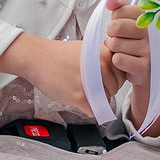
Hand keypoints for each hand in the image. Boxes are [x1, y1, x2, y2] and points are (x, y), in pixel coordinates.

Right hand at [0, 34, 119, 116]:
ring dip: (97, 100)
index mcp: (104, 55)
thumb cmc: (58, 54)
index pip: (121, 75)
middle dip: (106, 91)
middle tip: (93, 88)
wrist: (37, 58)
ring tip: (84, 93)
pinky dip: (90, 109)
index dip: (115, 79)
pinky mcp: (80, 96)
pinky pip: (94, 110)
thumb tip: (114, 71)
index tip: (106, 81)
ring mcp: (91, 82)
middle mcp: (101, 67)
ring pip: (105, 100)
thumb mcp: (86, 49)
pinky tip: (81, 102)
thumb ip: (102, 58)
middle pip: (115, 88)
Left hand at [104, 0, 159, 136]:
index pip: (120, 11)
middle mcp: (152, 32)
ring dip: (114, 49)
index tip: (122, 25)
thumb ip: (121, 7)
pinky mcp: (144, 67)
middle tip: (119, 39)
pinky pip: (118, 59)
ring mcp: (150, 50)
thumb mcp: (133, 21)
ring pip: (115, 44)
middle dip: (112, 34)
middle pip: (115, 27)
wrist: (150, 69)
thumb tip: (110, 2)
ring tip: (124, 50)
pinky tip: (126, 61)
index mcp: (150, 17)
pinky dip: (117, 61)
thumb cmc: (137, 41)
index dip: (115, 18)